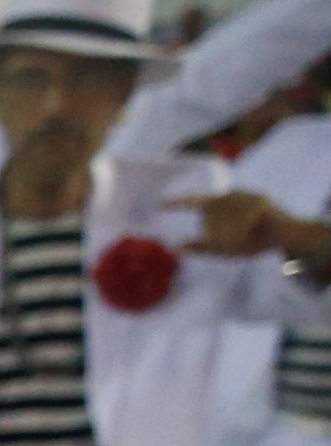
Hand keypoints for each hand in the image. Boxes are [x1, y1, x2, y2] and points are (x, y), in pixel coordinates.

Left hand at [189, 191, 329, 262]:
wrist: (286, 237)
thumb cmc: (253, 240)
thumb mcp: (225, 249)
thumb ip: (203, 247)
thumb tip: (176, 248)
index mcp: (220, 205)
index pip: (195, 202)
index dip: (178, 203)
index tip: (159, 205)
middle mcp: (231, 196)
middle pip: (211, 223)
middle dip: (223, 240)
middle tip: (239, 243)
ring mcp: (246, 196)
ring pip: (227, 224)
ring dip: (236, 237)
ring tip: (250, 236)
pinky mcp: (261, 200)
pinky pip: (244, 222)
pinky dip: (248, 231)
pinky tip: (255, 230)